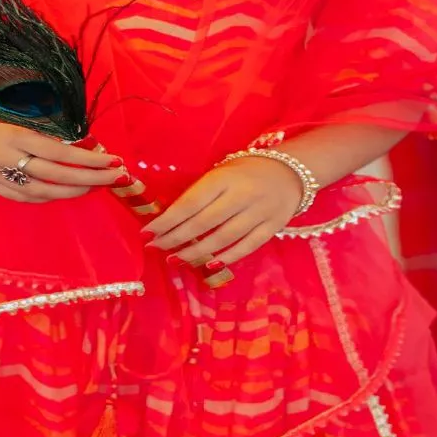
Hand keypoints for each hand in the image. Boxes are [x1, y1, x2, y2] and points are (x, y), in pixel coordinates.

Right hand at [0, 108, 125, 202]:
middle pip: (57, 176)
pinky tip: (64, 192)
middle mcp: (6, 159)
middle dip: (91, 178)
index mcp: (14, 135)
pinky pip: (24, 197)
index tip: (113, 160)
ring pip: (42, 192)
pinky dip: (47, 196)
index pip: (61, 153)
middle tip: (116, 177)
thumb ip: (40, 126)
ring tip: (95, 185)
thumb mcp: (10, 110)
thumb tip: (77, 141)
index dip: (89, 160)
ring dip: (73, 191)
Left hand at [143, 155, 303, 270]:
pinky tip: (208, 264)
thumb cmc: (244, 173)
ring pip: (223, 238)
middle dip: (175, 238)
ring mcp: (259, 212)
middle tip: (155, 248)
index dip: (167, 221)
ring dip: (195, 252)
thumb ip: (200, 194)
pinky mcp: (272, 227)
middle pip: (203, 223)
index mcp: (224, 177)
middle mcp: (241, 195)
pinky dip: (226, 258)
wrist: (289, 171)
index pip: (190, 203)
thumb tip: (168, 222)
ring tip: (175, 260)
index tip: (147, 233)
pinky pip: (246, 247)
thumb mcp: (220, 174)